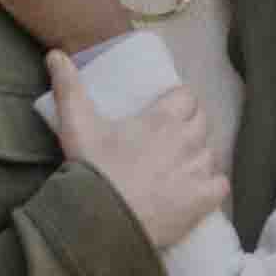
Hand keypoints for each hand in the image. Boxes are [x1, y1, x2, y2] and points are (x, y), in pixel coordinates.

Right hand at [49, 48, 228, 246]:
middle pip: (202, 122)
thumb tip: (55, 55)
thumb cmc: (92, 170)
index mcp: (162, 119)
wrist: (103, 220)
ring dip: (198, 156)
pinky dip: (211, 185)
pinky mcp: (203, 200)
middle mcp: (186, 140)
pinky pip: (220, 185)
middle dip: (190, 125)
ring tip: (179, 165)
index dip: (178, 102)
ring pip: (210, 153)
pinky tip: (197, 190)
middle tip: (169, 138)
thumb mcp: (76, 125)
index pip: (187, 97)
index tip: (166, 111)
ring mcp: (197, 171)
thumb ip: (68, 88)